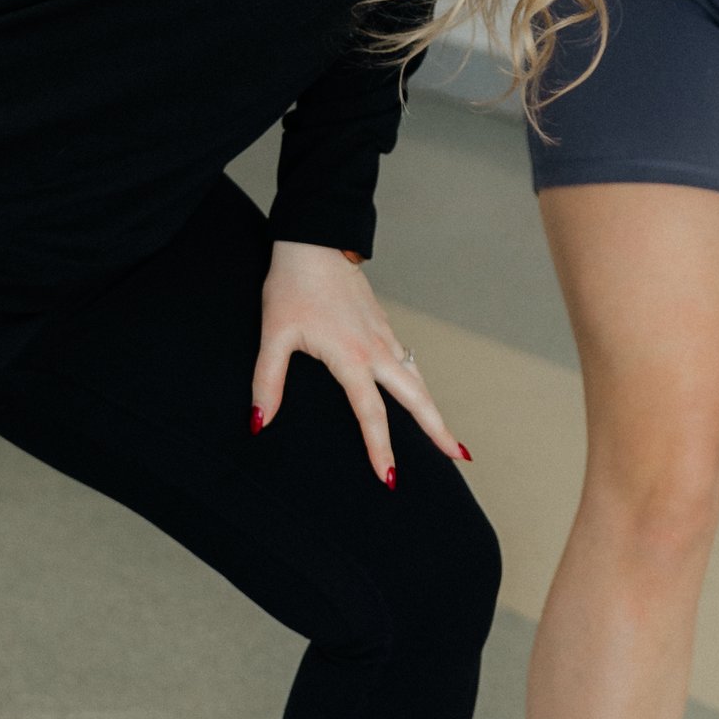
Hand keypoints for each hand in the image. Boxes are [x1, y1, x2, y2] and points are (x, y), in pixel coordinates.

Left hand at [251, 240, 469, 484]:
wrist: (314, 240)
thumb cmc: (292, 286)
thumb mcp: (274, 335)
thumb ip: (268, 381)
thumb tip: (259, 421)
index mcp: (351, 357)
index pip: (371, 414)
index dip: (380, 449)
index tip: (389, 477)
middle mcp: (376, 349)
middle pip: (417, 398)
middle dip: (438, 430)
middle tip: (458, 458)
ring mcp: (384, 335)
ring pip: (418, 379)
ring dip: (433, 408)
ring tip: (446, 436)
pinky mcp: (383, 324)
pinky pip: (409, 361)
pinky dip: (420, 384)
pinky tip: (417, 393)